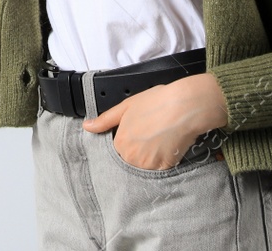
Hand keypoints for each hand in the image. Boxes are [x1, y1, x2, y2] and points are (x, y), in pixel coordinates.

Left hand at [82, 73, 229, 170]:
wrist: (184, 107)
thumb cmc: (157, 102)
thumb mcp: (126, 106)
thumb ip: (105, 120)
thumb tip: (87, 127)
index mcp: (120, 143)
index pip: (120, 148)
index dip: (131, 138)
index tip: (141, 130)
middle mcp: (132, 158)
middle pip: (132, 159)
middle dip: (141, 148)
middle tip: (153, 132)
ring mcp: (149, 165)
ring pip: (146, 165)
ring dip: (152, 155)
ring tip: (162, 137)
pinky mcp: (166, 168)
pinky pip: (161, 168)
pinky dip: (165, 159)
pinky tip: (169, 143)